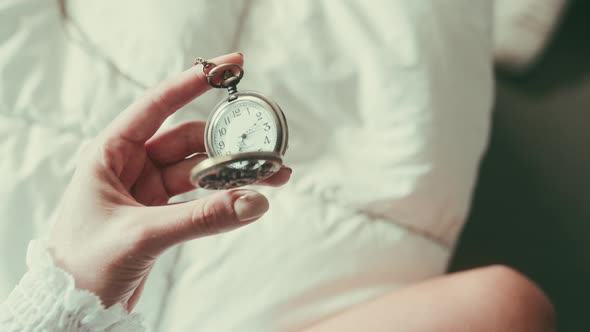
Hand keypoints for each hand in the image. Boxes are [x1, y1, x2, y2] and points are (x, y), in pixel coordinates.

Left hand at [47, 52, 290, 310]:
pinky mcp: (161, 214)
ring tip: (271, 175)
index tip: (230, 65)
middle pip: (188, 142)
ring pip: (199, 170)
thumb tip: (254, 201)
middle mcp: (130, 166)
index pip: (157, 105)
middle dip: (228, 144)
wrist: (72, 310)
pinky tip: (249, 197)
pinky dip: (224, 196)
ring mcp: (148, 190)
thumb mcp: (141, 235)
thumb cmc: (83, 267)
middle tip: (264, 150)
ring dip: (233, 172)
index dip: (194, 82)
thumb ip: (201, 219)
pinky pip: (200, 197)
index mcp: (110, 154)